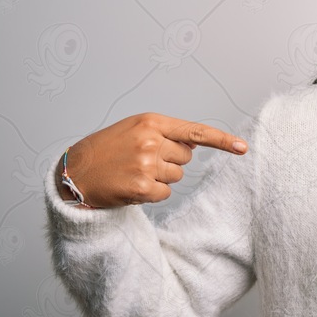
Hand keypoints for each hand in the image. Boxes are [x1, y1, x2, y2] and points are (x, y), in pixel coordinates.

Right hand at [56, 113, 247, 208]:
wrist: (73, 172)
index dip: (222, 140)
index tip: (242, 148)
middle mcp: (150, 141)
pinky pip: (165, 194)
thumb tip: (197, 144)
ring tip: (133, 172)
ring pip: (177, 177)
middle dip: (169, 161)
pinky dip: (152, 194)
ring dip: (160, 179)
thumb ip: (165, 133)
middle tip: (141, 160)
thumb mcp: (134, 129)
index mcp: (151, 122)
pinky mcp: (141, 187)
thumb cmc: (106, 149)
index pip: (196, 132)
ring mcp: (146, 164)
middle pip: (186, 157)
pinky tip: (132, 187)